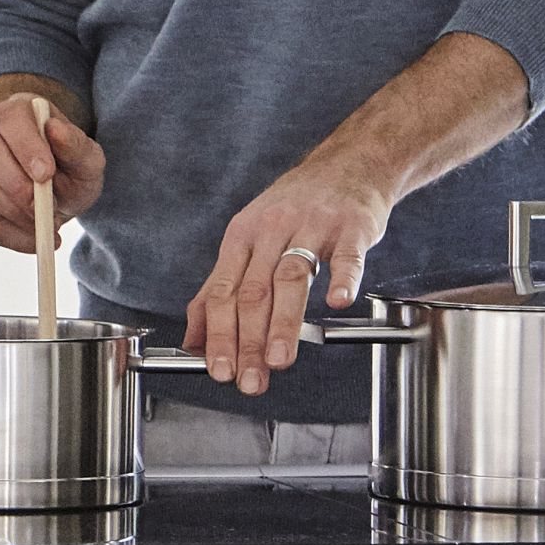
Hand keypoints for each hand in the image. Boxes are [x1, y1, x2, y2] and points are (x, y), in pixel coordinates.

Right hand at [0, 89, 105, 253]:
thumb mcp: (87, 159)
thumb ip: (76, 146)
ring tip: (46, 229)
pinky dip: (4, 234)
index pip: (9, 118)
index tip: (46, 175)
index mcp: (16, 110)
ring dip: (11, 213)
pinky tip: (31, 241)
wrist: (55, 190)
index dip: (24, 145)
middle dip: (16, 185)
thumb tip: (56, 130)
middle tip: (45, 213)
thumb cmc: (71, 170)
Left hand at [183, 156, 393, 393]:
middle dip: (247, 341)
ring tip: (279, 360)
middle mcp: (271, 230)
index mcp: (241, 237)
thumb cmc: (297, 208)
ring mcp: (312, 226)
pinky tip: (338, 301)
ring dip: (284, 322)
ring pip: (291, 278)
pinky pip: (346, 255)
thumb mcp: (248, 239)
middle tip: (248, 379)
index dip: (218, 334)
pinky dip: (343, 278)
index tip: (218, 369)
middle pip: (253, 292)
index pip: (222, 293)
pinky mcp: (351, 226)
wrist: (349, 165)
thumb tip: (193, 337)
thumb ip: (221, 289)